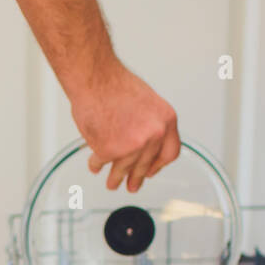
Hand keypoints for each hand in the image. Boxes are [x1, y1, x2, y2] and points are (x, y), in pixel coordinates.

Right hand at [70, 58, 179, 191]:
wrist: (95, 79)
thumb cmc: (115, 84)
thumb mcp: (147, 102)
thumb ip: (149, 123)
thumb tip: (145, 144)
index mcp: (166, 120)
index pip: (170, 152)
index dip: (159, 165)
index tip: (151, 171)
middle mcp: (153, 134)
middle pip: (146, 164)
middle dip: (137, 178)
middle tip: (133, 185)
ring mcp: (132, 145)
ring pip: (124, 168)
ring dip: (116, 178)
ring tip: (112, 183)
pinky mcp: (109, 150)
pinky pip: (101, 162)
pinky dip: (96, 165)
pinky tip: (95, 166)